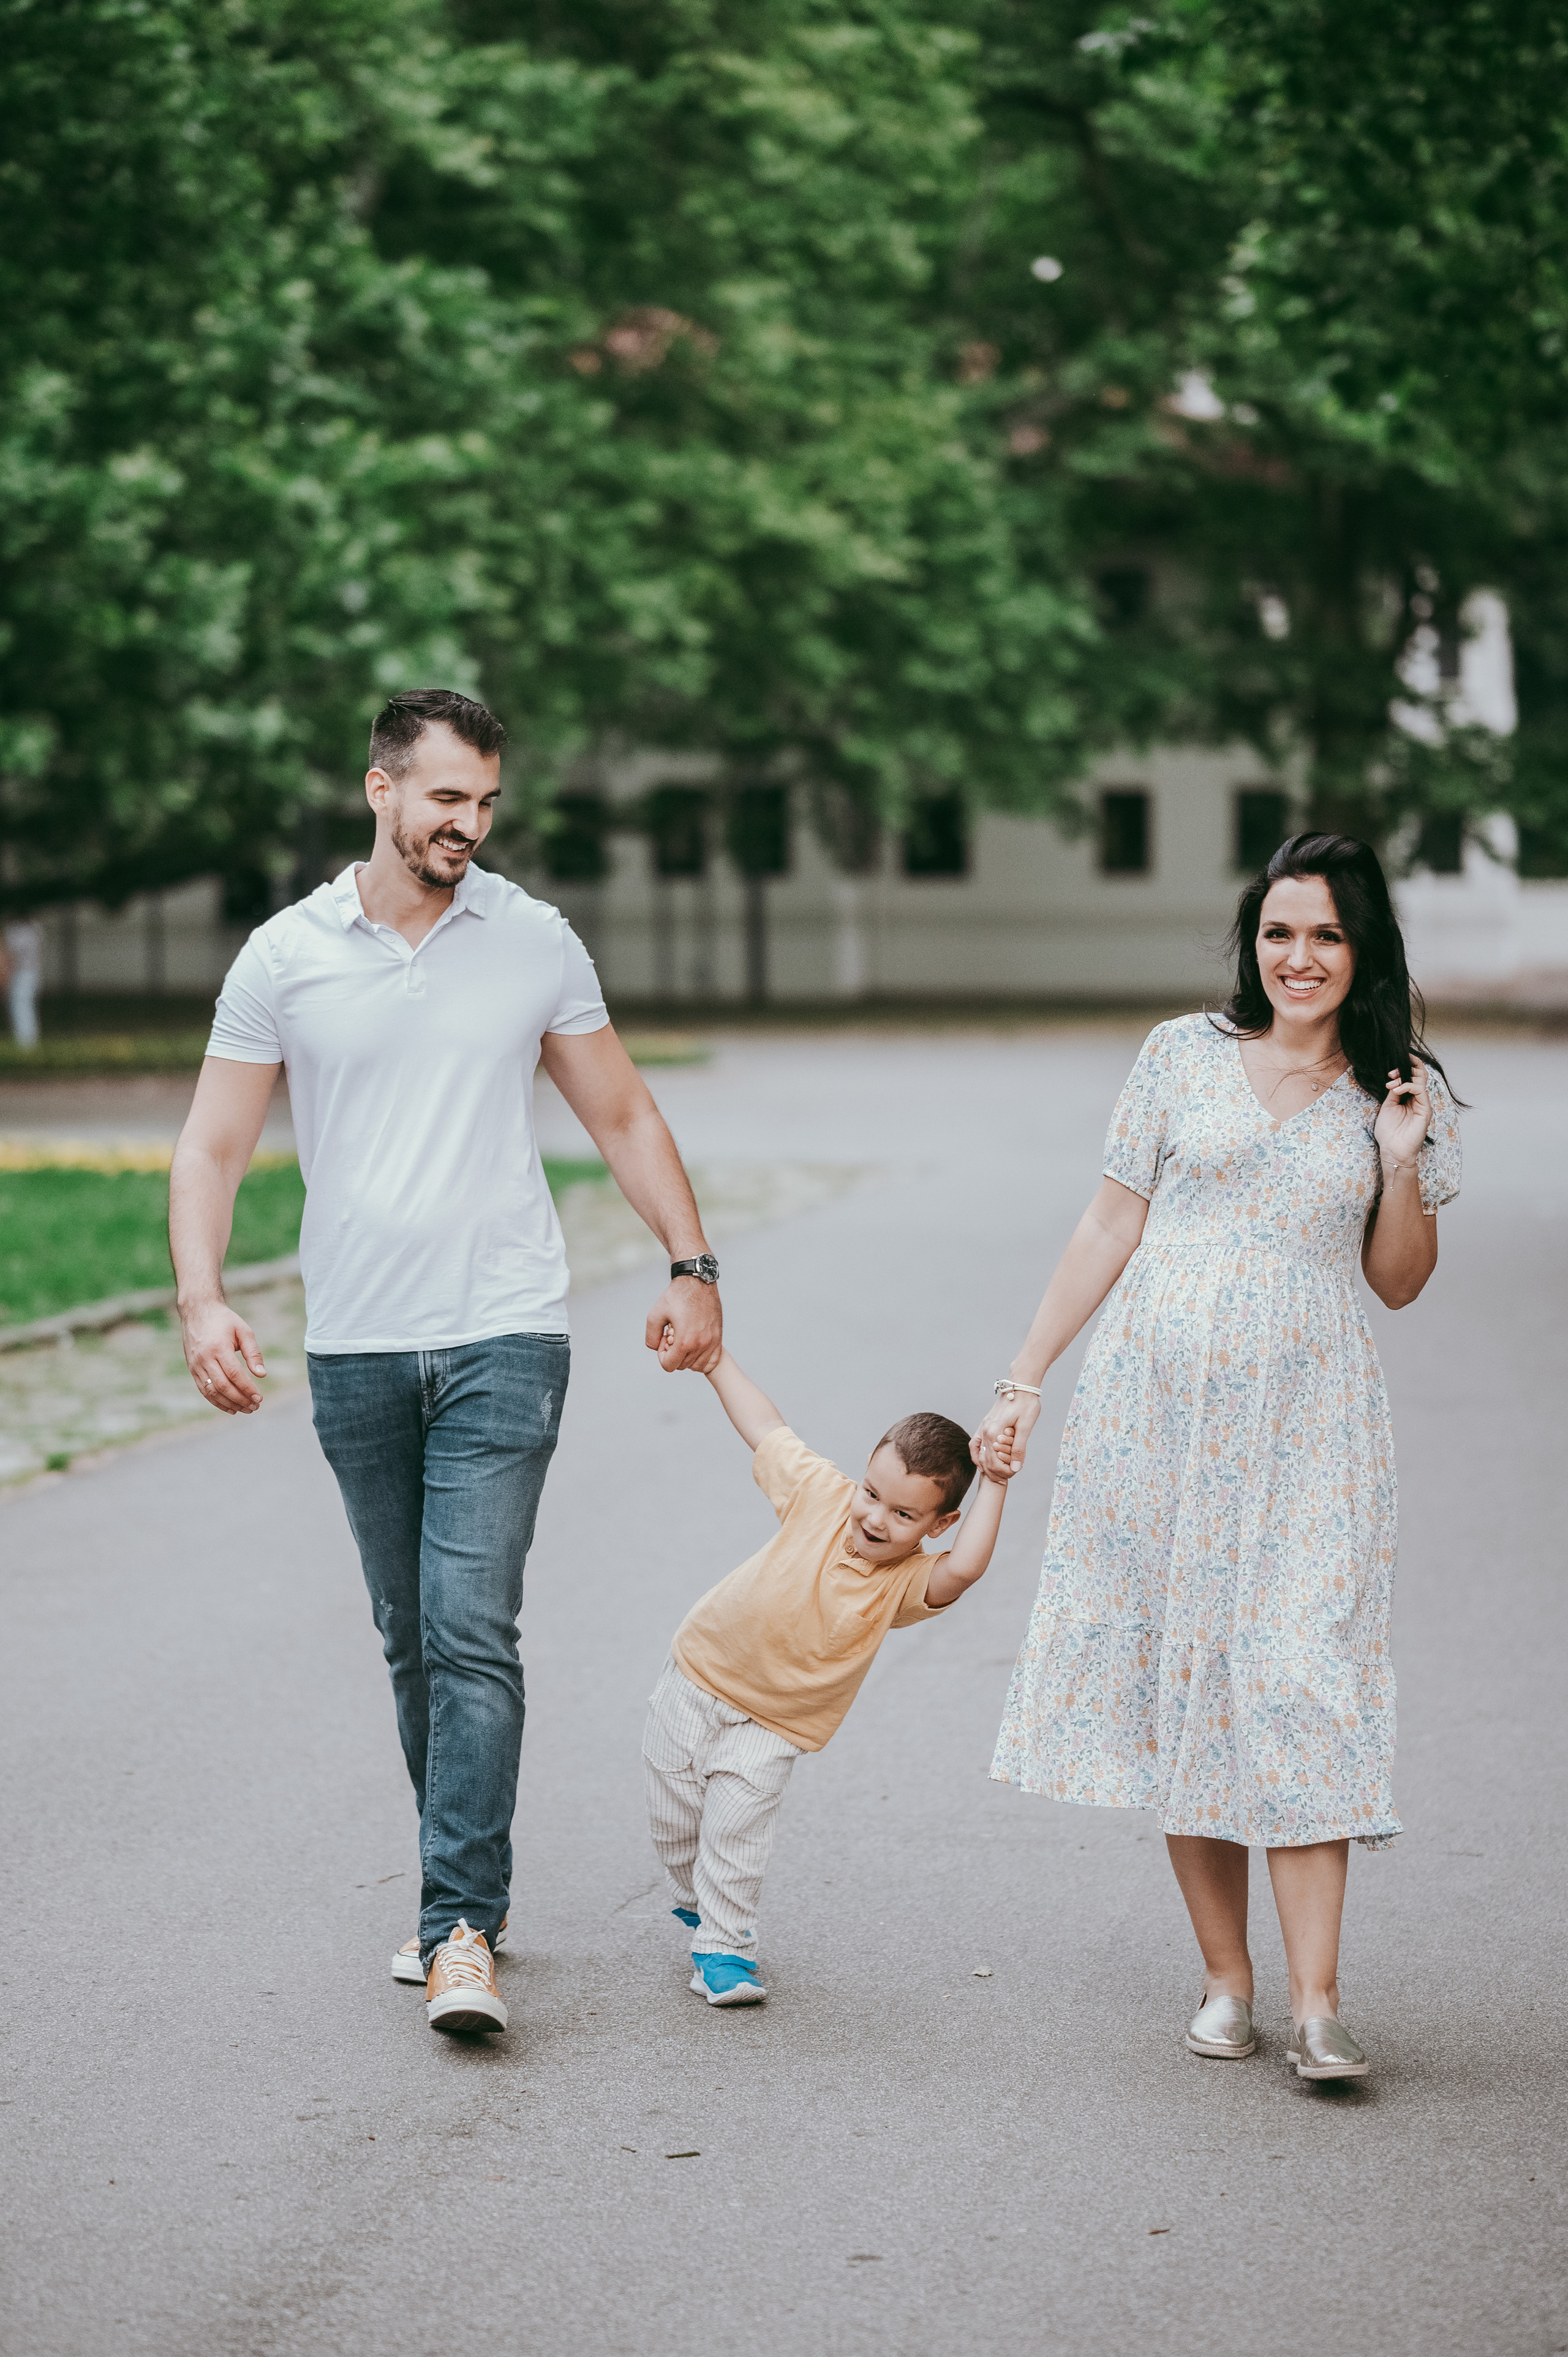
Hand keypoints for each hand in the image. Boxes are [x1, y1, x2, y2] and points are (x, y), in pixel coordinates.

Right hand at [180, 1298, 266, 1413]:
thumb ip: (253, 1353)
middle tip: (255, 1407)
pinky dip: (217, 1401)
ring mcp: (196, 1365)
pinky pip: (204, 1390)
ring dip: (230, 1404)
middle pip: (223, 1386)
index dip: (247, 1388)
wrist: (197, 1311)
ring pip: (212, 1392)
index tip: (259, 1398)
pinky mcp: (192, 1369)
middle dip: (240, 1399)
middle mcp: (204, 1358)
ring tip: (246, 1410)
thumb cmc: (224, 1320)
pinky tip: (230, 1407)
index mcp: (218, 1347)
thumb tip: (262, 1375)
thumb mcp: (243, 1331)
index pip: (234, 1374)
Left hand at [645, 1275, 722, 1373]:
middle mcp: (701, 1345)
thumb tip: (657, 1348)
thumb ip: (651, 1337)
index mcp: (685, 1341)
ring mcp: (712, 1342)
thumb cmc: (677, 1296)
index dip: (662, 1355)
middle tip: (673, 1335)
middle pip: (682, 1365)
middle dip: (674, 1353)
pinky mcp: (718, 1338)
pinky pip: (711, 1361)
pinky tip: (695, 1345)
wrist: (698, 1282)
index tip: (665, 1339)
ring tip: (684, 1338)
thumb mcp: (655, 1314)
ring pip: (696, 1365)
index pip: (669, 1365)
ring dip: (687, 1356)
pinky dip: (701, 1358)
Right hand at [971, 1390, 1040, 1479]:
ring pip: (979, 1453)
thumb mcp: (1025, 1427)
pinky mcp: (985, 1424)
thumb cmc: (1026, 1404)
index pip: (994, 1462)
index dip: (1003, 1472)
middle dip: (995, 1473)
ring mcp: (983, 1426)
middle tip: (1005, 1481)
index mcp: (994, 1432)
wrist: (1021, 1386)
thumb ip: (1019, 1448)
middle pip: (985, 1460)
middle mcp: (985, 1430)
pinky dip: (977, 1454)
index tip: (1013, 1475)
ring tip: (995, 1475)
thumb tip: (1015, 1468)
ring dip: (986, 1466)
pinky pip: (975, 1443)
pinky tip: (981, 1462)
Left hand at [1373, 1059, 1431, 1169]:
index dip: (1405, 1066)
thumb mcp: (1388, 1106)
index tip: (1391, 1066)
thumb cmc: (1389, 1132)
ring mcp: (1423, 1104)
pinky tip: (1396, 1090)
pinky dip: (1408, 1085)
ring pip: (1422, 1079)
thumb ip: (1394, 1092)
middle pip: (1420, 1073)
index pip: (1412, 1076)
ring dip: (1405, 1076)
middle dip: (1406, 1067)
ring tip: (1391, 1081)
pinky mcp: (1425, 1109)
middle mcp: (1418, 1099)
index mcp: (1409, 1097)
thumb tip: (1395, 1078)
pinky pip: (1420, 1090)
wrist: (1392, 1150)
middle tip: (1391, 1072)